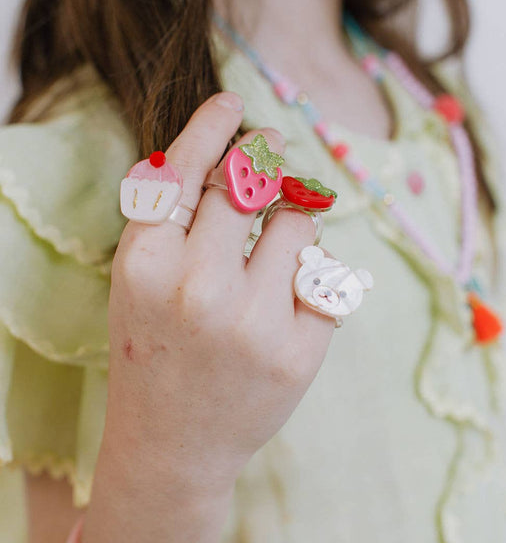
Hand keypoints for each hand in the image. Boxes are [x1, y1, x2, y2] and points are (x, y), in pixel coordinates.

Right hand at [105, 92, 336, 497]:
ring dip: (292, 216)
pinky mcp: (300, 350)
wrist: (172, 442)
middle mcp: (198, 286)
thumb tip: (238, 145)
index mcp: (146, 262)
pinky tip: (288, 295)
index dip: (212, 126)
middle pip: (249, 183)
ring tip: (271, 247)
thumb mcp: (142, 277)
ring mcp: (253, 321)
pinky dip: (313, 271)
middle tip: (273, 144)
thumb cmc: (156, 345)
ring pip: (298, 219)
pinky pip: (327, 272)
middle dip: (265, 155)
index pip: (186, 169)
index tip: (233, 100)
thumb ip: (176, 214)